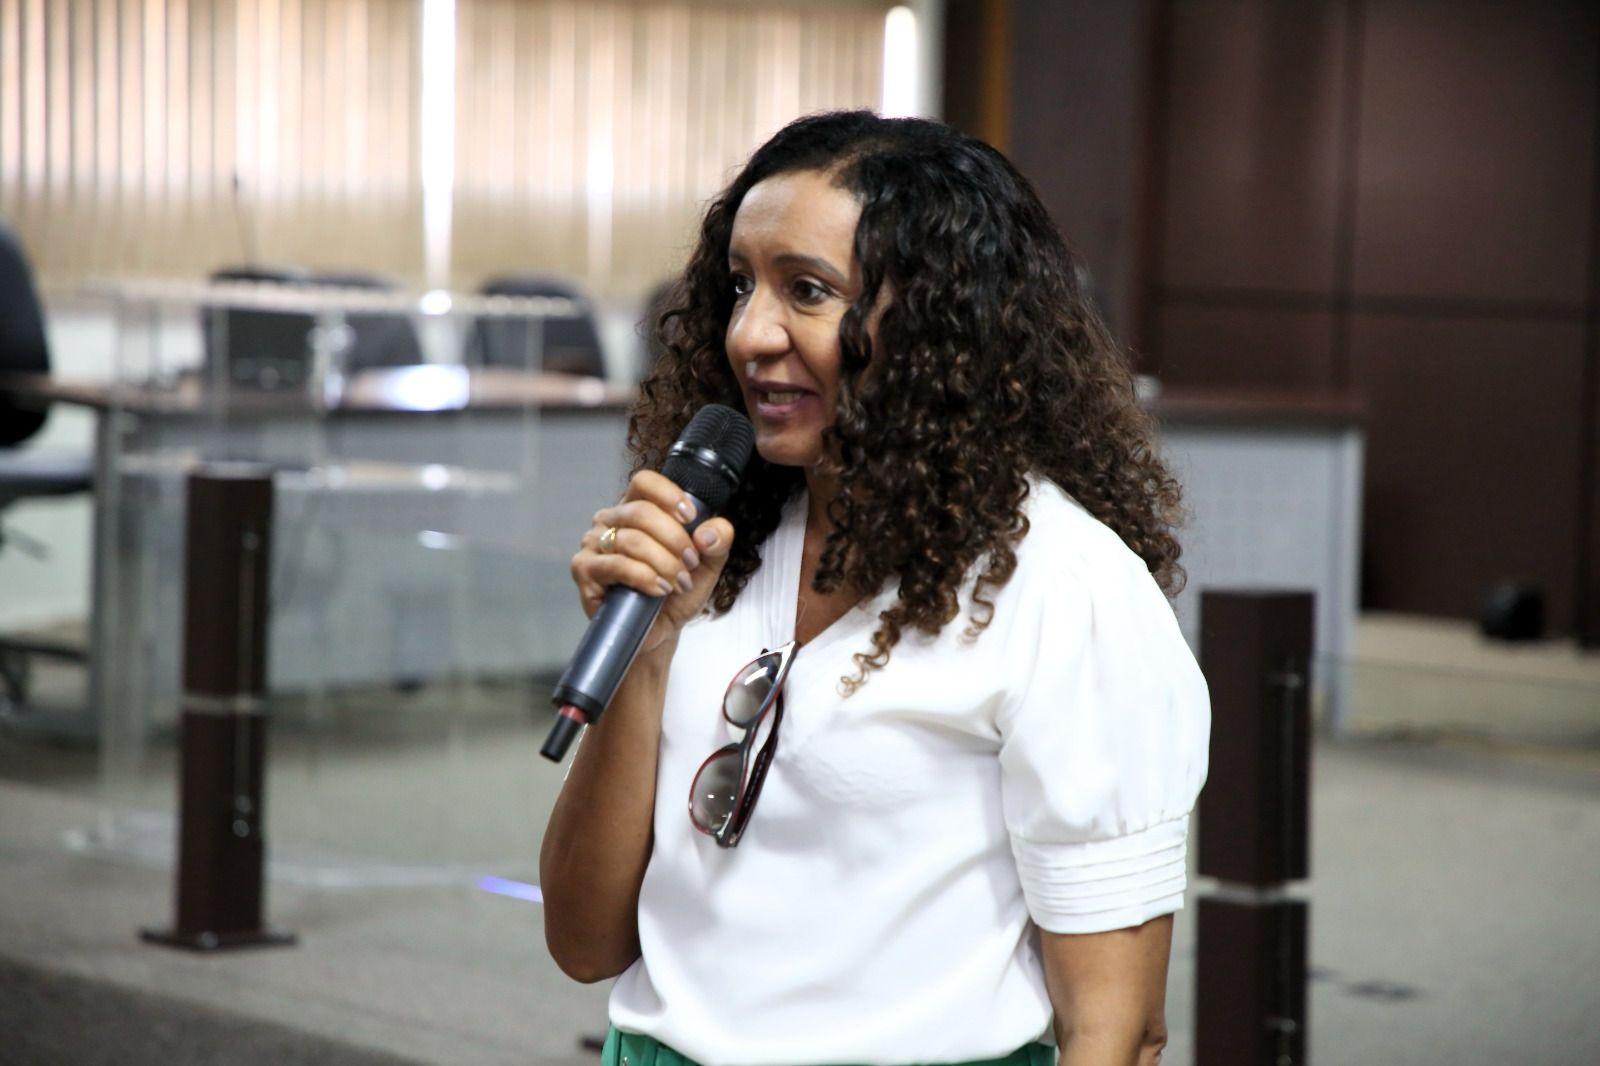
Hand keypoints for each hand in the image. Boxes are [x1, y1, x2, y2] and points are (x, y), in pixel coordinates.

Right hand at [571, 470, 735, 654]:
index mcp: (635, 508)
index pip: (644, 482)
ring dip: (664, 563)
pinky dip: (644, 577)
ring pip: (633, 540)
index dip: (668, 495)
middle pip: (642, 512)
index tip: (690, 517)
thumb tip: (707, 533)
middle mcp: (610, 521)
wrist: (659, 630)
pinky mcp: (585, 569)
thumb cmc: (675, 592)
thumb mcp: (708, 564)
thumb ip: (718, 540)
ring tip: (677, 582)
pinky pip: (617, 565)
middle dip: (674, 540)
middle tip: (690, 563)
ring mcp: (593, 544)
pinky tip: (658, 589)